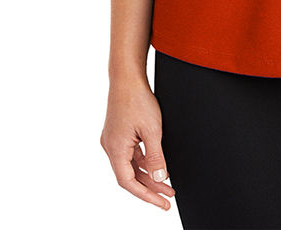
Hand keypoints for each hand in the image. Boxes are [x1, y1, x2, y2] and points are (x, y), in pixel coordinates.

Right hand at [100, 77, 175, 209]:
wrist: (127, 77)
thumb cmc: (137, 99)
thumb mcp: (153, 130)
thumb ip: (156, 156)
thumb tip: (161, 178)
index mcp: (115, 149)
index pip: (129, 182)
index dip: (146, 195)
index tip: (163, 203)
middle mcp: (111, 147)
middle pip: (131, 175)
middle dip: (151, 187)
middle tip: (169, 196)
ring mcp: (114, 139)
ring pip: (132, 165)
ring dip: (149, 173)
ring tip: (167, 183)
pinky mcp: (118, 132)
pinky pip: (131, 153)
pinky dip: (144, 160)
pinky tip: (157, 164)